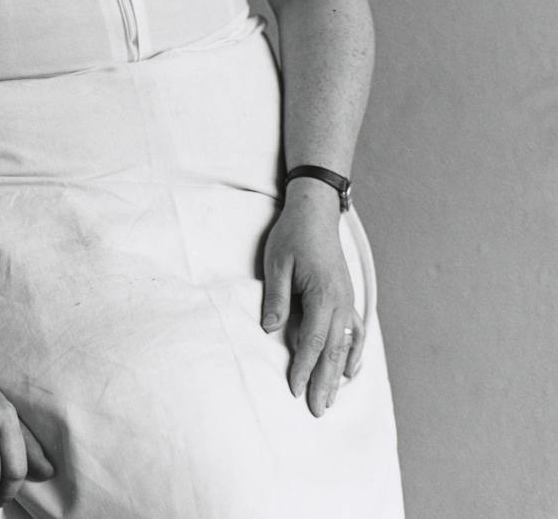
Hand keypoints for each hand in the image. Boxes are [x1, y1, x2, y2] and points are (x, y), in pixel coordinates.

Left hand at [261, 181, 364, 416]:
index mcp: (323, 294)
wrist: (315, 212)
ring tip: (331, 400)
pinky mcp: (347, 297)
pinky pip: (354, 332)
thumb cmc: (293, 235)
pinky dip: (353, 353)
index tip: (295, 390)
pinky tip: (350, 371)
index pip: (313, 340)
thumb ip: (277, 297)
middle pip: (333, 351)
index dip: (304, 367)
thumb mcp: (276, 262)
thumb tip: (270, 329)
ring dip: (337, 374)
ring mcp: (347, 300)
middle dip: (324, 382)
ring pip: (345, 345)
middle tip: (317, 411)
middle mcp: (341, 302)